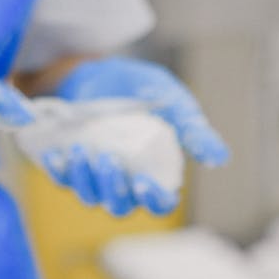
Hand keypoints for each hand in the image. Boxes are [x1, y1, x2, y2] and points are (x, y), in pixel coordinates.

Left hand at [45, 56, 228, 216]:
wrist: (100, 72)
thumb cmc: (142, 91)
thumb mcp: (174, 103)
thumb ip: (195, 130)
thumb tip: (220, 158)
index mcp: (156, 175)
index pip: (159, 204)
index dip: (153, 200)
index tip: (144, 183)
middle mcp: (126, 185)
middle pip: (121, 206)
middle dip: (113, 188)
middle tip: (107, 160)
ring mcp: (96, 180)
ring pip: (91, 197)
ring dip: (85, 179)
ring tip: (80, 152)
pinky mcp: (69, 169)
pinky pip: (63, 179)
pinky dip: (59, 169)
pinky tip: (57, 154)